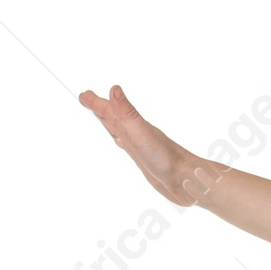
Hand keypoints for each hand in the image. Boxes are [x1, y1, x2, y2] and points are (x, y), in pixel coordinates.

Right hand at [78, 84, 208, 207]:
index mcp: (131, 124)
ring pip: (119, 131)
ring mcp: (140, 146)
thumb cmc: (166, 157)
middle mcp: (135, 133)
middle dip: (99, 108)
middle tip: (87, 99)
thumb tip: (114, 89)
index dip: (94, 102)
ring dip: (109, 123)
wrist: (187, 180)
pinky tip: (123, 143)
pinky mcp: (145, 161)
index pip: (108, 109)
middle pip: (112, 116)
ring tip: (101, 117)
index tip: (83, 94)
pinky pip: (128, 147)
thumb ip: (126, 112)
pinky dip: (121, 142)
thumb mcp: (140, 132)